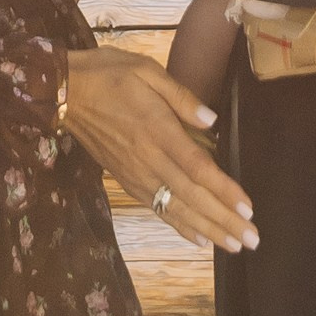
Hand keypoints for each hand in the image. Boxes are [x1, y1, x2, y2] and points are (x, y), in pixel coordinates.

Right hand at [62, 47, 256, 253]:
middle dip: (223, 219)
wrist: (64, 93)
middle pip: (192, 196)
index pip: (197, 167)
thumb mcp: (146, 69)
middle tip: (251, 239)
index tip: (247, 207)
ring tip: (233, 246)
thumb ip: (181, 96)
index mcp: (157, 129)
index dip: (223, 190)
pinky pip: (156, 208)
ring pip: (175, 207)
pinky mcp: (126, 180)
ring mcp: (136, 173)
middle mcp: (148, 158)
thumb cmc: (109, 73)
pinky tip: (198, 238)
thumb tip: (212, 121)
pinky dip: (179, 225)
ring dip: (206, 228)